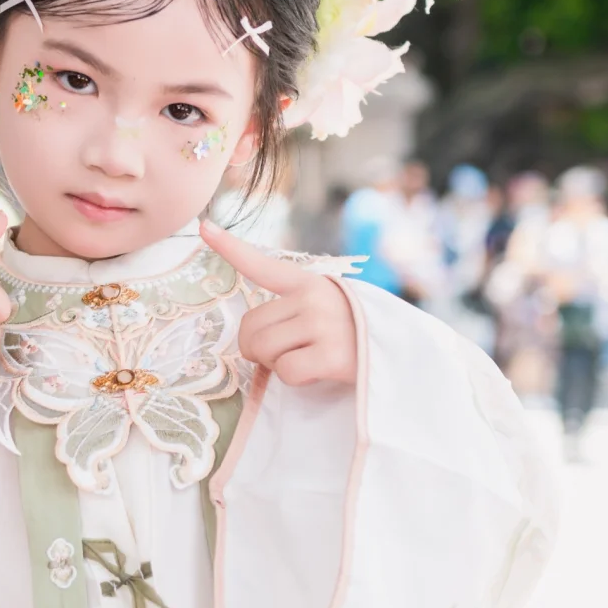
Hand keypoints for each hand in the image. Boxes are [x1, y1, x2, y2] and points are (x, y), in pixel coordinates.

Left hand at [200, 219, 357, 387]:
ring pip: (263, 351)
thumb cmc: (356, 336)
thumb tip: (252, 341)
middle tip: (289, 352)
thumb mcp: (328, 308)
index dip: (230, 247)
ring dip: (277, 365)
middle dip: (259, 348)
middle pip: (250, 327)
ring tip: (308, 359)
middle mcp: (313, 297)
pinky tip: (320, 371)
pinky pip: (286, 372)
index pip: (262, 265)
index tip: (204, 227)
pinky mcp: (331, 353)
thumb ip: (293, 311)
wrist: (403, 356)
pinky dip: (296, 380)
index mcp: (309, 283)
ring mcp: (322, 323)